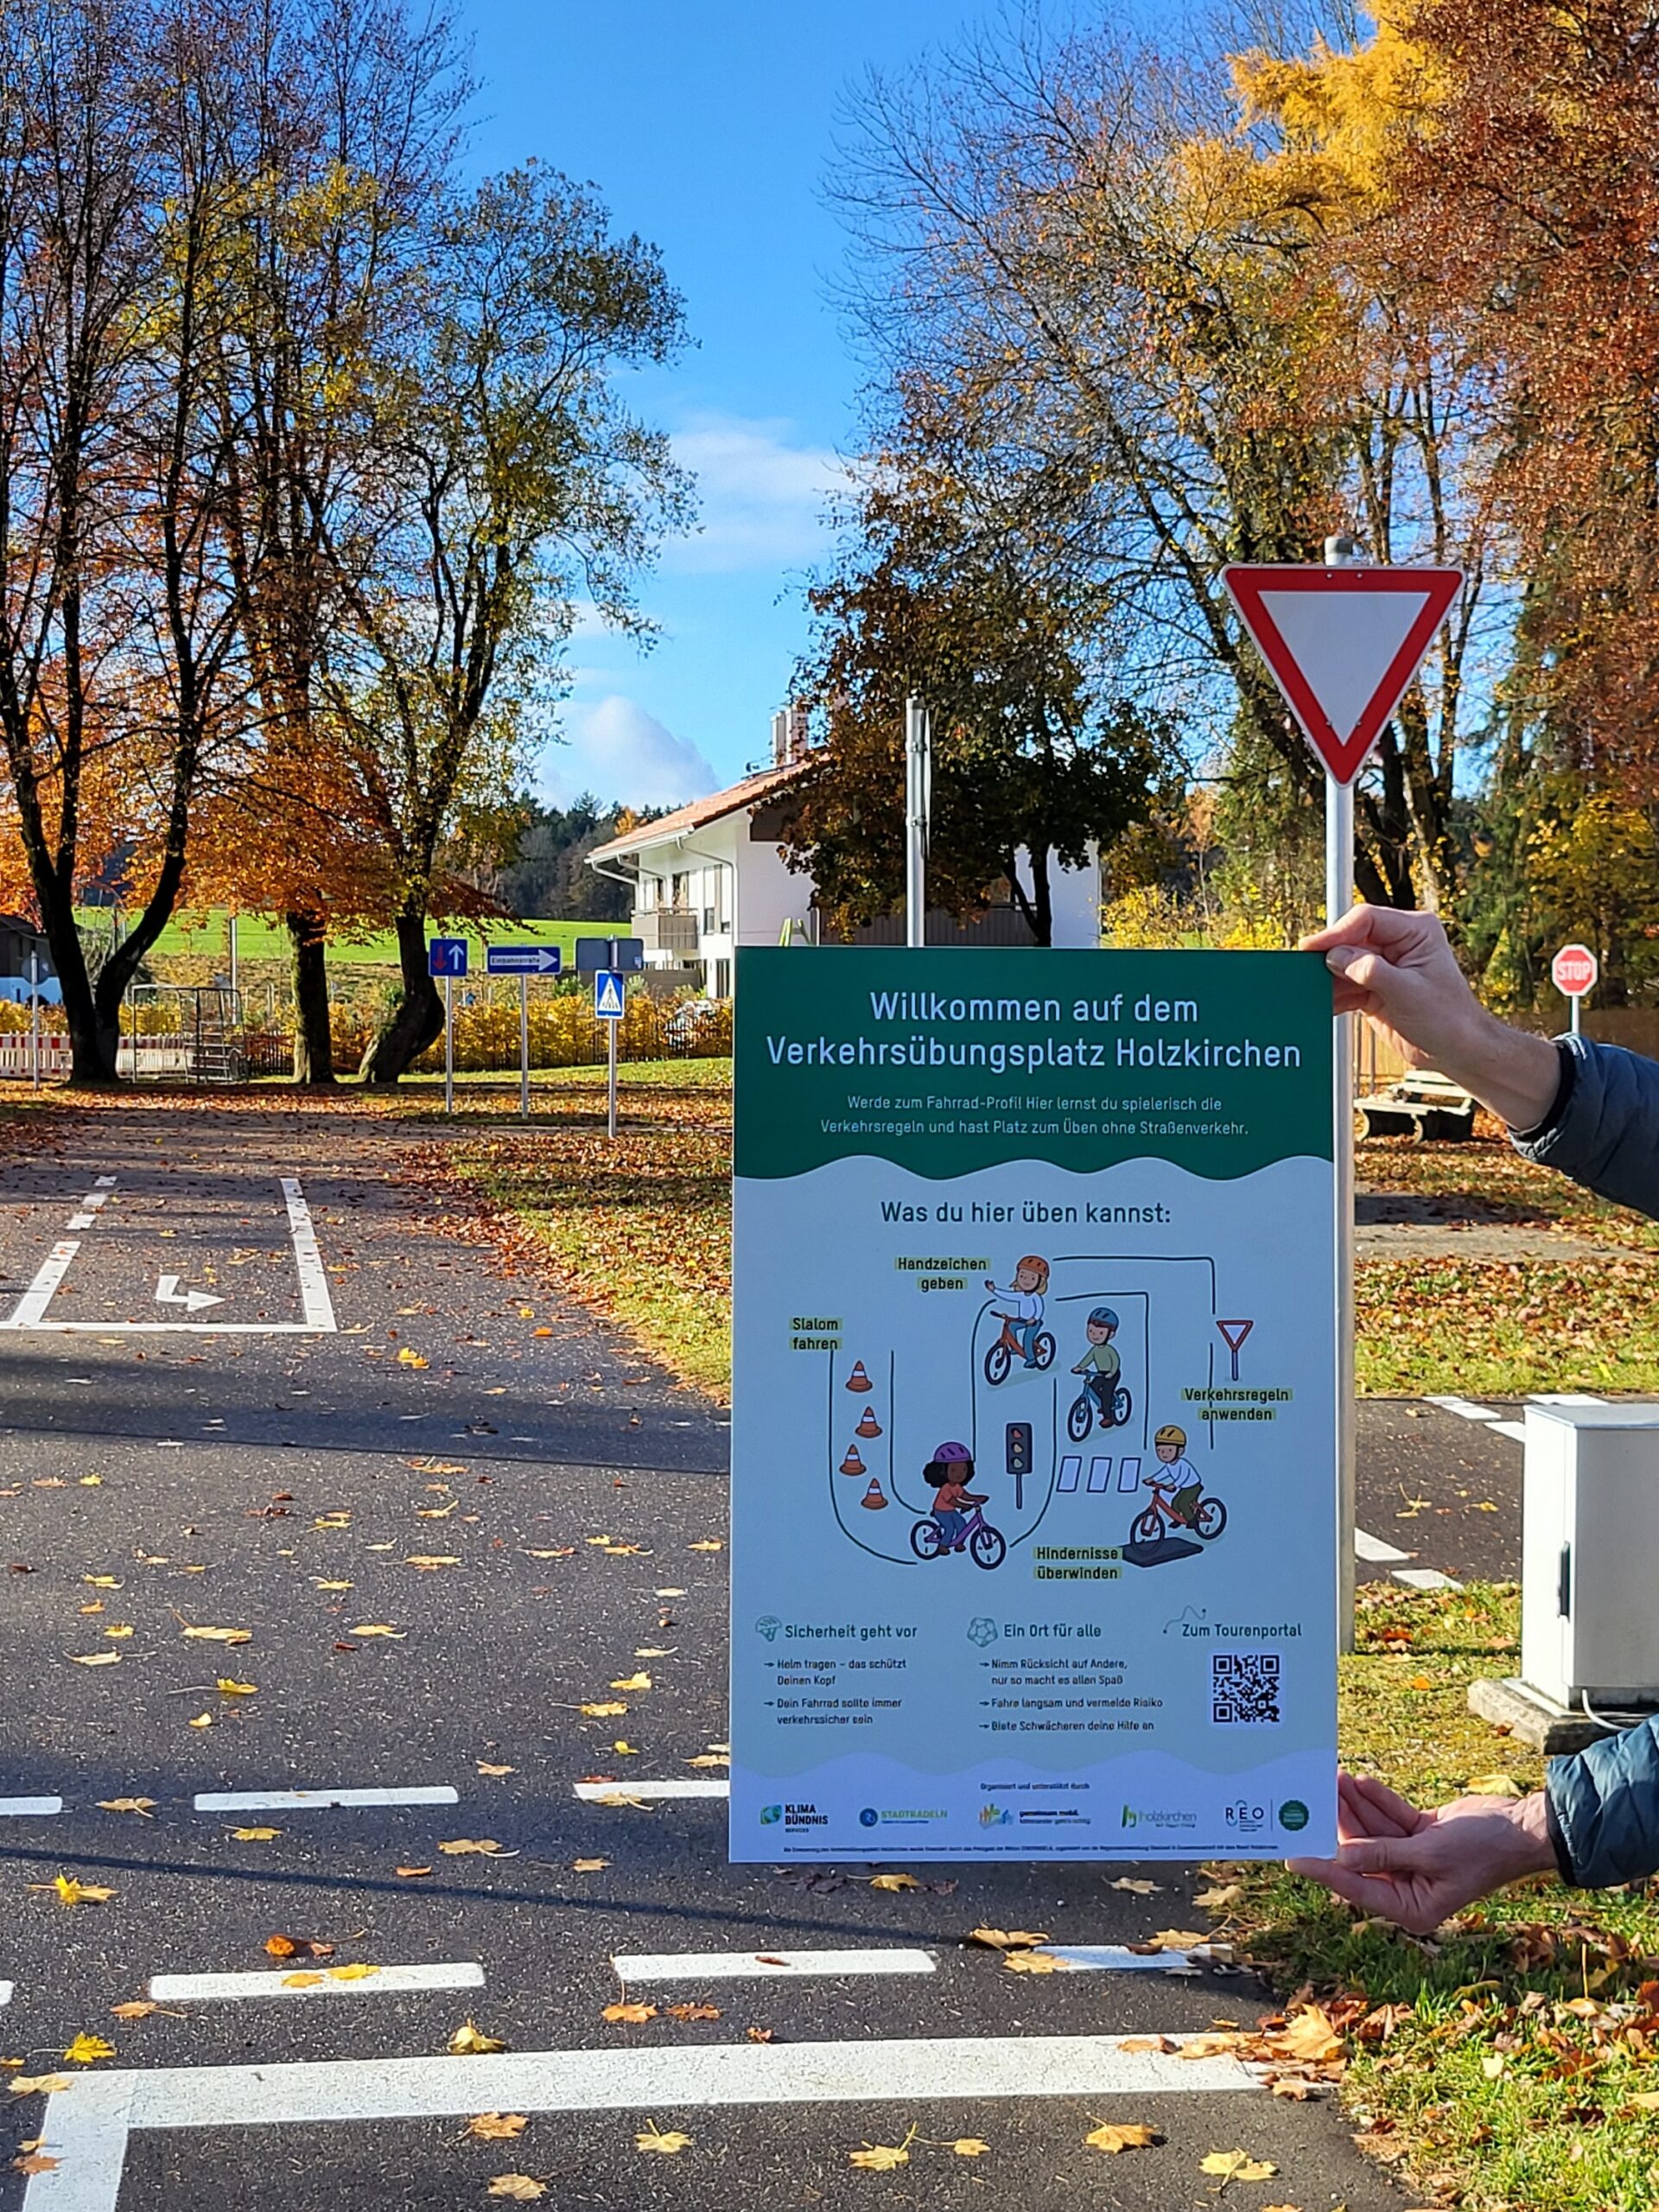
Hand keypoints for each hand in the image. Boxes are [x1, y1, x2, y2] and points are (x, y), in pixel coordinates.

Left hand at [1286, 1772, 1557, 1934]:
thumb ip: (1383, 1852)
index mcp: (1412, 1907)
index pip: (1357, 1887)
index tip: (1292, 1858)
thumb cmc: (1484, 1849)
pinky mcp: (1423, 1837)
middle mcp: (1410, 1887)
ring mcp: (1415, 1860)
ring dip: (1357, 1806)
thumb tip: (1341, 1855)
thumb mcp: (1430, 1851)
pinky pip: (1392, 1819)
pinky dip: (1379, 1801)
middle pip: (1362, 1856)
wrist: (1522, 1828)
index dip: (1324, 1870)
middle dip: (1341, 1824)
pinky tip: (1360, 1782)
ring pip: (1374, 1832)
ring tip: (1335, 1779)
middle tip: (1315, 1797)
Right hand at [1299, 907, 1559, 1128]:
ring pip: (1344, 964)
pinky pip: (1345, 985)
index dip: (1337, 933)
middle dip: (1329, 957)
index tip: (1314, 948)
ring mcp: (1385, 966)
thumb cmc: (1449, 1019)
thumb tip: (1336, 957)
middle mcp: (1399, 944)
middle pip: (1351, 940)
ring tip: (1311, 991)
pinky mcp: (1375, 988)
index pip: (1367, 920)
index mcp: (1416, 932)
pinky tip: (1322, 1004)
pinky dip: (1332, 996)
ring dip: (1328, 979)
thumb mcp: (1407, 992)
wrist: (1457, 1050)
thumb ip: (1369, 970)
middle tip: (1305, 970)